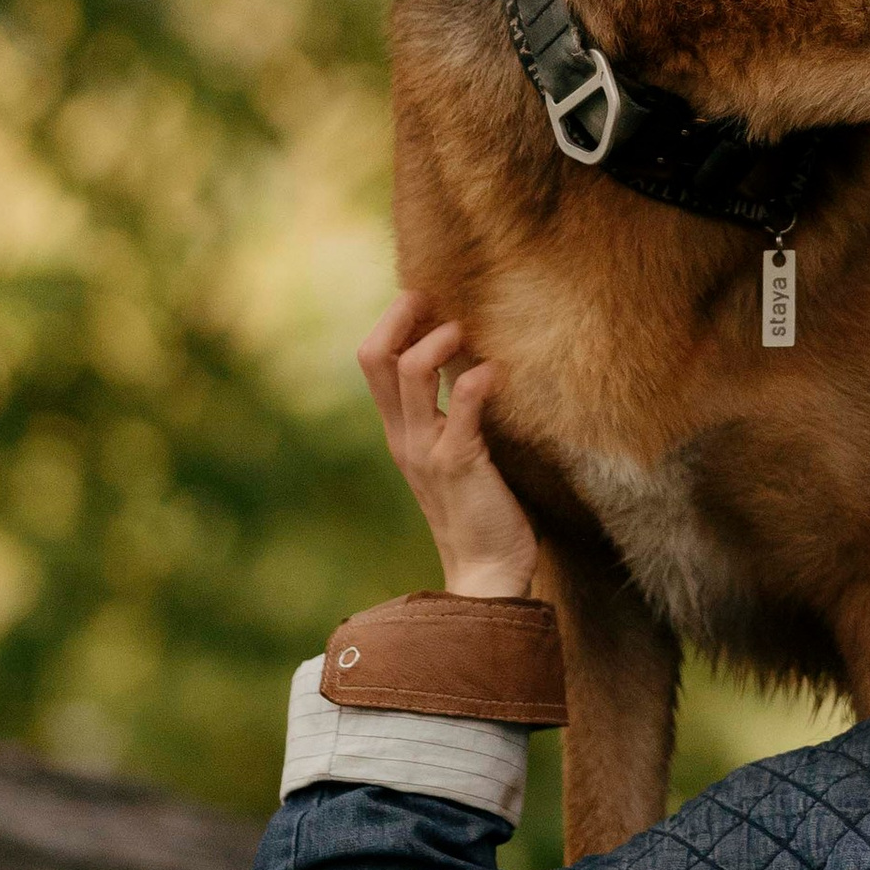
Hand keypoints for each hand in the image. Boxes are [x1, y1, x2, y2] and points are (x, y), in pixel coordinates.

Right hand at [358, 293, 539, 599]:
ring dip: (439, 342)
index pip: (371, 360)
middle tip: (434, 298)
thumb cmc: (479, 506)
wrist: (486, 570)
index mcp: (400, 429)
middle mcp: (404, 435)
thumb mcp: (452, 450)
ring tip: (466, 333)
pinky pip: (462, 412)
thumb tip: (464, 361)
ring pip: (410, 374)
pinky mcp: (459, 465)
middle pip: (374, 357)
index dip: (391, 321)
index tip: (425, 298)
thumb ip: (448, 411)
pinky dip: (478, 383)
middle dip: (400, 316)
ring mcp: (427, 450)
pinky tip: (498, 373)